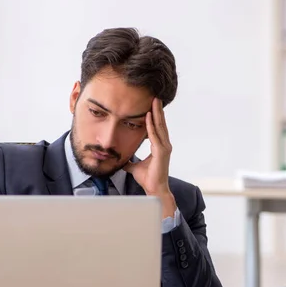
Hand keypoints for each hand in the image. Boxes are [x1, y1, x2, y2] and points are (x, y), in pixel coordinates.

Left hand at [124, 98, 176, 217]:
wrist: (154, 189)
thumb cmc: (148, 178)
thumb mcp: (134, 167)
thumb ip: (129, 162)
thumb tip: (121, 160)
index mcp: (159, 146)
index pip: (157, 127)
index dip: (155, 116)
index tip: (152, 105)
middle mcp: (164, 145)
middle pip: (160, 123)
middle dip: (158, 110)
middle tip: (156, 97)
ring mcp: (164, 148)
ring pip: (159, 127)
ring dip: (156, 113)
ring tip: (155, 101)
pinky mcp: (162, 152)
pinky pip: (155, 136)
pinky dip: (151, 126)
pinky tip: (148, 116)